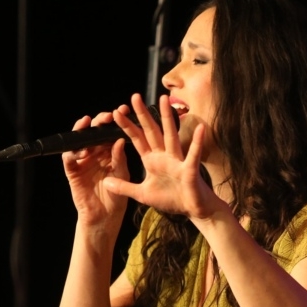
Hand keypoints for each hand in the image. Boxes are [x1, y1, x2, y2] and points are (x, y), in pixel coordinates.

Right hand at [61, 111, 129, 233]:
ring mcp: (82, 162)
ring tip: (88, 125)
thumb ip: (119, 158)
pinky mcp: (73, 172)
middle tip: (106, 117)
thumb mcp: (122, 175)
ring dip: (83, 132)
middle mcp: (95, 154)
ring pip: (79, 141)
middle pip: (94, 132)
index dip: (115, 121)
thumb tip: (119, 140)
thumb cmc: (117, 198)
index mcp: (109, 153)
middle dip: (99, 122)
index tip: (123, 111)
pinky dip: (72, 153)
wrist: (105, 218)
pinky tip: (80, 150)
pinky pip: (69, 159)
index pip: (110, 132)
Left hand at [102, 93, 225, 221]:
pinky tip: (201, 128)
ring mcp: (177, 160)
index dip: (126, 126)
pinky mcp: (189, 169)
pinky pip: (193, 155)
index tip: (116, 112)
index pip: (137, 139)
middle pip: (151, 131)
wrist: (192, 209)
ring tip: (163, 100)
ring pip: (171, 136)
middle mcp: (164, 156)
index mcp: (152, 160)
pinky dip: (197, 143)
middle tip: (134, 96)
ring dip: (167, 118)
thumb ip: (124, 187)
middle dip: (143, 114)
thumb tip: (105, 182)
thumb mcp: (142, 194)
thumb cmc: (171, 199)